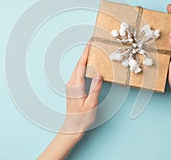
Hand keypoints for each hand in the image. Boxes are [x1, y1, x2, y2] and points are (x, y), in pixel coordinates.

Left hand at [38, 42, 102, 159]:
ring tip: (91, 52)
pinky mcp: (72, 88)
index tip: (89, 44)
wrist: (72, 126)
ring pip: (78, 68)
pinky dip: (83, 66)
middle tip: (91, 44)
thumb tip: (99, 74)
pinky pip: (78, 73)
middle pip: (78, 65)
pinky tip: (88, 65)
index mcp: (75, 85)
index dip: (85, 54)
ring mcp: (71, 85)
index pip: (81, 65)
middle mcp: (71, 83)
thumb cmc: (81, 118)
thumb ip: (95, 88)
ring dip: (84, 59)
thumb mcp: (91, 104)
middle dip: (85, 53)